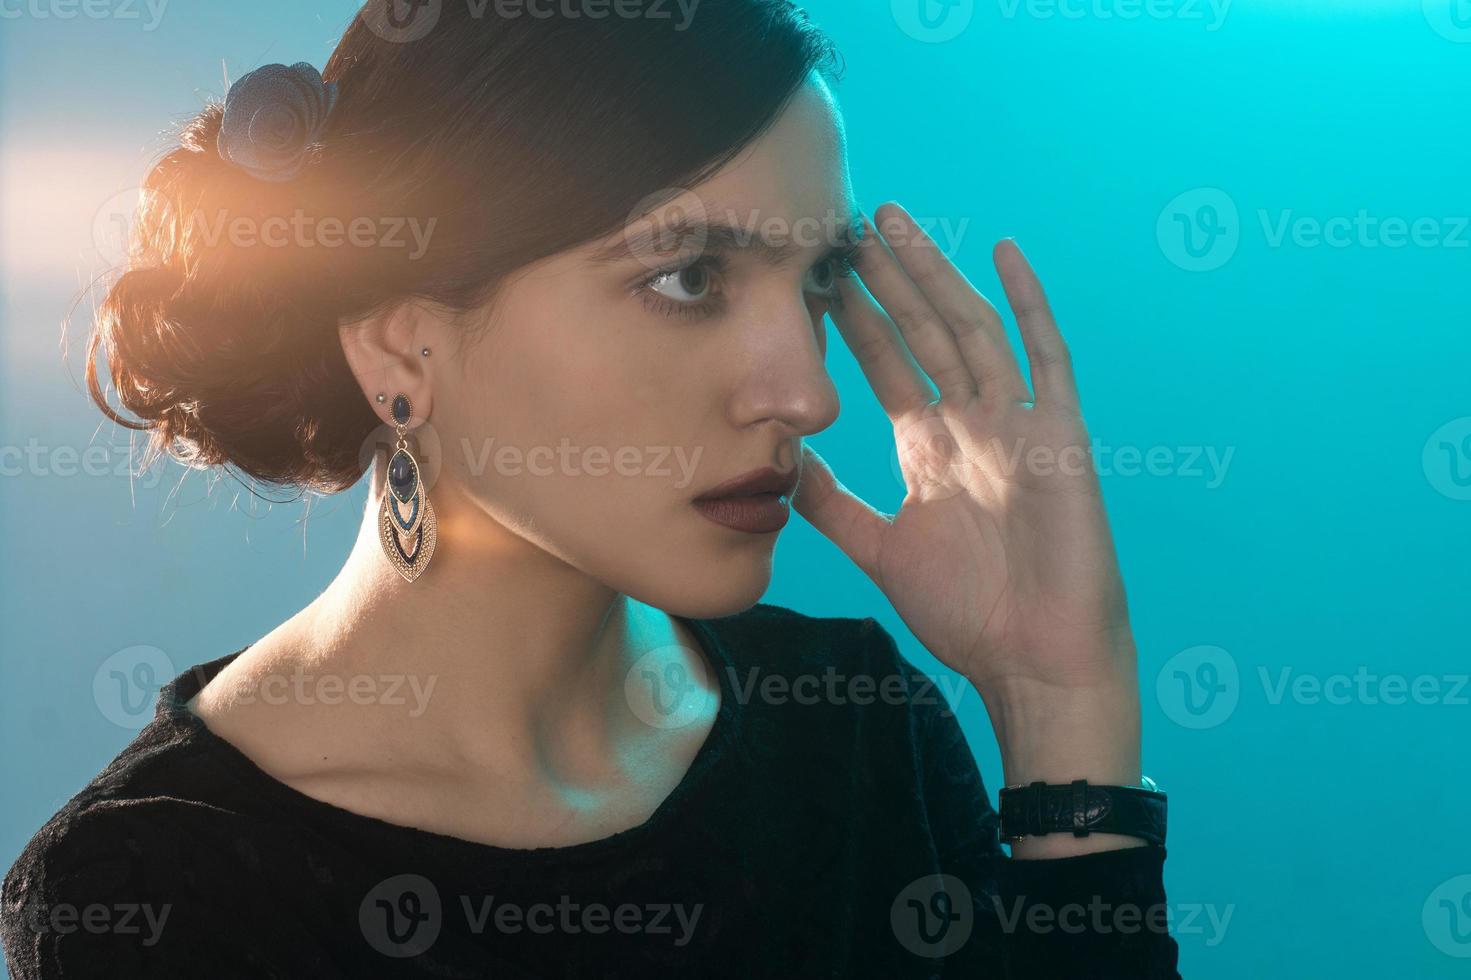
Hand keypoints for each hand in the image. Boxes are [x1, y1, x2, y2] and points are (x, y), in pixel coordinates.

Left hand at [793, 204, 1142, 828]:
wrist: (1033, 660)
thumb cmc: (967, 613)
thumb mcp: (881, 547)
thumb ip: (834, 504)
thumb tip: (781, 464)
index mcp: (930, 448)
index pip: (886, 364)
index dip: (853, 319)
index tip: (816, 273)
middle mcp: (971, 424)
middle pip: (923, 333)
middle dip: (887, 280)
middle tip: (849, 223)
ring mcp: (1017, 424)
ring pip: (970, 330)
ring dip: (934, 276)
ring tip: (897, 223)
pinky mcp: (1060, 435)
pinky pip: (1047, 357)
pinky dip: (1029, 305)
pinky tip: (1005, 254)